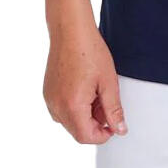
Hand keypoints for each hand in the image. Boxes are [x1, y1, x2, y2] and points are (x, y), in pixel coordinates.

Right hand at [43, 27, 127, 143]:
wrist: (71, 30)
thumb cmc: (90, 51)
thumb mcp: (108, 82)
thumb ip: (114, 110)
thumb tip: (119, 130)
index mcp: (72, 106)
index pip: (86, 137)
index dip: (103, 135)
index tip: (113, 124)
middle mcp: (56, 106)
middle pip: (77, 131)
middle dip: (94, 124)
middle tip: (106, 103)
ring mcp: (49, 99)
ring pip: (69, 121)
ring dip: (84, 116)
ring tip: (96, 93)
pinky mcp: (47, 92)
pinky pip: (61, 109)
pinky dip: (74, 107)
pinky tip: (85, 89)